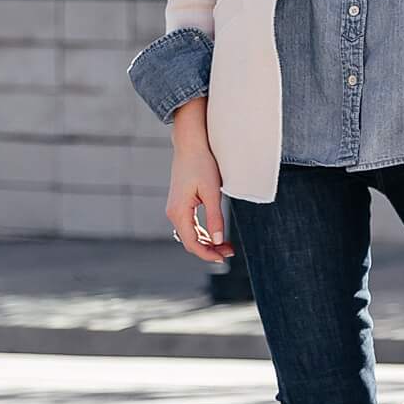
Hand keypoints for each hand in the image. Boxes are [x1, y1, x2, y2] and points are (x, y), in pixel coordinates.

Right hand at [166, 137, 235, 262]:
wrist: (190, 145)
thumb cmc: (201, 164)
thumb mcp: (211, 192)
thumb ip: (215, 218)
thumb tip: (219, 240)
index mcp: (179, 212)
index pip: (192, 243)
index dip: (208, 254)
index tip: (224, 258)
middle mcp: (173, 213)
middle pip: (190, 242)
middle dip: (210, 250)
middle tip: (230, 252)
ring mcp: (175, 209)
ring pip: (190, 235)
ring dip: (207, 242)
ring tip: (226, 245)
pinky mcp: (180, 204)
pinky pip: (190, 226)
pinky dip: (203, 233)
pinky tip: (216, 234)